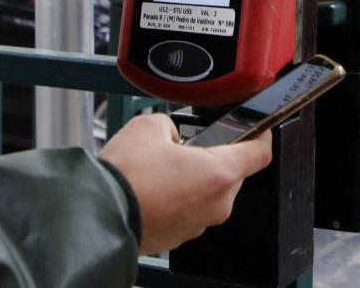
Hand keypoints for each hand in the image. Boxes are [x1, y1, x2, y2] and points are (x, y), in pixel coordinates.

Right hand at [99, 114, 271, 254]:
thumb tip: (169, 134)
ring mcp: (199, 224)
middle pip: (230, 173)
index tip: (256, 130)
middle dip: (211, 156)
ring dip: (192, 178)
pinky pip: (188, 210)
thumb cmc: (127, 175)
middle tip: (184, 145)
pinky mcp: (179, 236)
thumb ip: (169, 124)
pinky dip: (177, 197)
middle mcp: (216, 204)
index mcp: (219, 173)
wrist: (99, 212)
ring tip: (160, 167)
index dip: (260, 136)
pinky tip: (153, 187)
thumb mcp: (148, 126)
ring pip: (207, 192)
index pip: (259, 153)